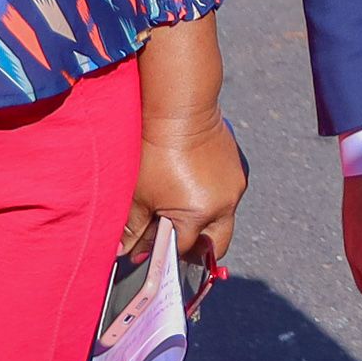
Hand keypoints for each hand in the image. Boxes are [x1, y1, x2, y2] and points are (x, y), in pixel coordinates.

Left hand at [135, 102, 246, 281]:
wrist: (181, 109)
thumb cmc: (157, 150)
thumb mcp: (139, 194)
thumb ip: (134, 228)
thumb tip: (123, 251)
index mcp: (199, 215)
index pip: (182, 249)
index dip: (161, 251)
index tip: (145, 250)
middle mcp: (225, 205)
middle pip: (215, 245)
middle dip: (196, 249)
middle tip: (173, 241)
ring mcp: (235, 187)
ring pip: (222, 220)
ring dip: (203, 222)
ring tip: (178, 209)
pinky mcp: (238, 169)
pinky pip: (226, 196)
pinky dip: (210, 199)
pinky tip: (190, 187)